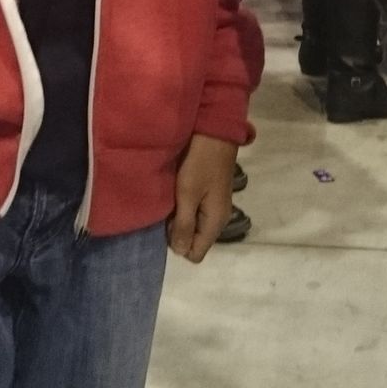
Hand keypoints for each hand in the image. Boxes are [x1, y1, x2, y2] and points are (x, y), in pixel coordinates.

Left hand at [168, 136, 237, 264]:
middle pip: (194, 241)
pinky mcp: (210, 196)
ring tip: (171, 199)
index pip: (196, 253)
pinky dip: (184, 207)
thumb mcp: (188, 194)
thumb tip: (180, 252)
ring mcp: (215, 207)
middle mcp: (218, 219)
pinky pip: (195, 213)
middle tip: (169, 208)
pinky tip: (177, 193)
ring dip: (180, 218)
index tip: (170, 224)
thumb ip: (184, 225)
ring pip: (193, 226)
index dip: (179, 244)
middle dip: (178, 231)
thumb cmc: (200, 163)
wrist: (215, 134)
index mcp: (215, 222)